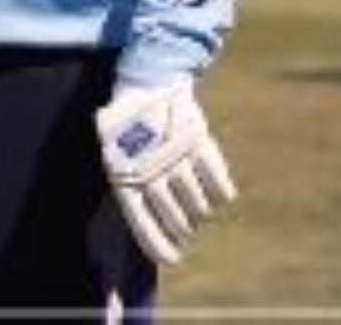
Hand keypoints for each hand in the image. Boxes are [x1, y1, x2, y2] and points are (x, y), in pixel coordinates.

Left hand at [95, 78, 236, 265]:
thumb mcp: (119, 157)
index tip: (174, 259)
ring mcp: (176, 156)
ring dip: (201, 212)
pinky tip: (218, 194)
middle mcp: (151, 169)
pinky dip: (221, 193)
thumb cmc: (131, 128)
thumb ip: (132, 190)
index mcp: (124, 176)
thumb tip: (152, 232)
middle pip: (176, 218)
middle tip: (186, 231)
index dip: (159, 245)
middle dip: (183, 229)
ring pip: (199, 205)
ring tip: (197, 209)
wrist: (149, 81)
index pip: (142, 223)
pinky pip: (219, 184)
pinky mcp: (199, 142)